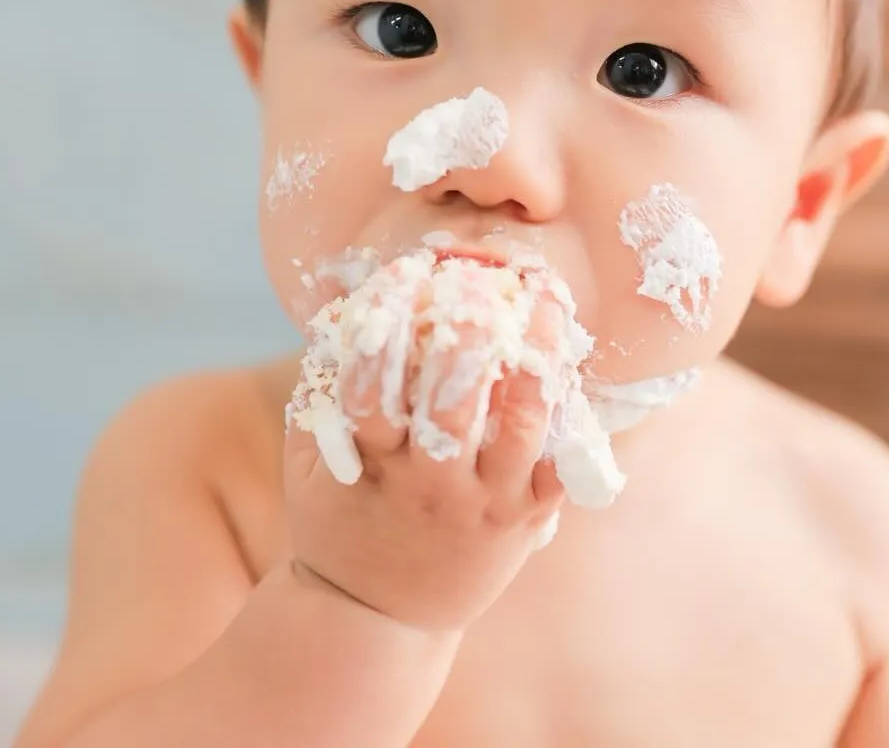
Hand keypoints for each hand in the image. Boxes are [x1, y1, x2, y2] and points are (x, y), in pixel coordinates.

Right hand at [285, 278, 566, 631]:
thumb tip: (347, 307)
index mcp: (373, 462)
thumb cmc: (340, 519)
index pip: (374, 383)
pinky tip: (575, 366)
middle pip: (455, 400)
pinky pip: (561, 467)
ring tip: (545, 301)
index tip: (405, 272)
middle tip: (482, 281)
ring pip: (520, 425)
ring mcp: (484, 501)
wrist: (372, 616)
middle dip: (468, 335)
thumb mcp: (313, 460)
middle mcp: (431, 483)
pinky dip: (574, 420)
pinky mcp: (525, 520)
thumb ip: (324, 390)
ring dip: (536, 358)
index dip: (388, 322)